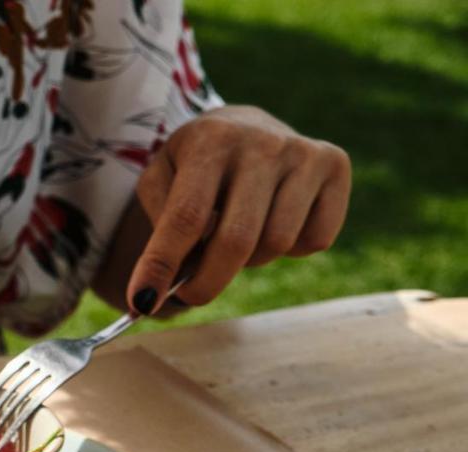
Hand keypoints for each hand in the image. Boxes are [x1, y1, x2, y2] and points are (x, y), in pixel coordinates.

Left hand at [127, 105, 350, 313]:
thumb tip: (158, 286)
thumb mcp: (161, 180)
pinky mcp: (335, 165)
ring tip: (236, 237)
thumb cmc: (194, 165)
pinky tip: (274, 222)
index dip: (162, 265)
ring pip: (276, 245)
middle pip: (235, 241)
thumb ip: (159, 225)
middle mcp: (262, 142)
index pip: (186, 217)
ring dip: (250, 261)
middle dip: (207, 282)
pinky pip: (314, 240)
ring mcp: (304, 152)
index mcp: (210, 140)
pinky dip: (291, 249)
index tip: (141, 302)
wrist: (245, 124)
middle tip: (190, 295)